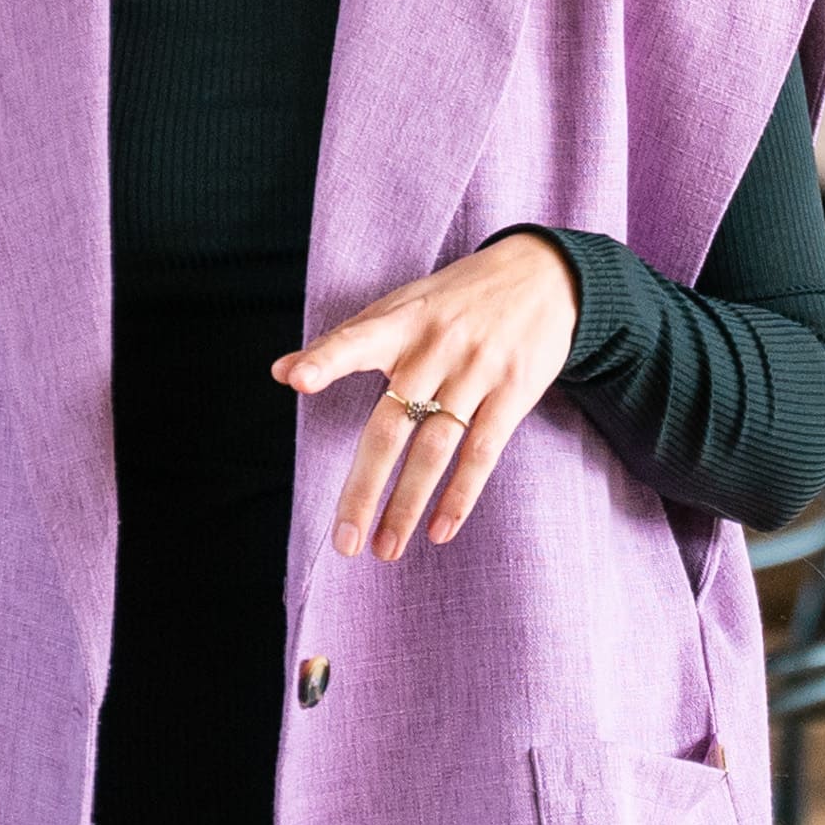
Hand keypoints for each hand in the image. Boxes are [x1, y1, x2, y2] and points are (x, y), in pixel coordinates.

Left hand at [281, 232, 582, 558]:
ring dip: (408, 505)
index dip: (326, 360)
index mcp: (402, 321)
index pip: (357, 340)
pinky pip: (482, 452)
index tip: (297, 380)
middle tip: (345, 540)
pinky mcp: (514, 392)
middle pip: (392, 425)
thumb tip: (279, 372)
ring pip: (436, 449)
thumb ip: (345, 342)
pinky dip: (460, 496)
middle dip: (365, 487)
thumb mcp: (402, 304)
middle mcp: (437, 347)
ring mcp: (478, 371)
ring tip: (385, 549)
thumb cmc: (457, 297)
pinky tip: (440, 530)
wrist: (545, 275)